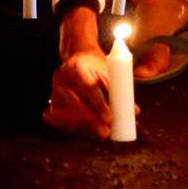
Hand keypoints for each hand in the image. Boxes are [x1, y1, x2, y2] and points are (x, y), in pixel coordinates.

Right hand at [43, 4, 134, 139]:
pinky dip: (75, 125)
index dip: (100, 105)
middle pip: (77, 104)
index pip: (89, 88)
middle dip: (92, 121)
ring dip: (85, 126)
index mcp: (76, 66)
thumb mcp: (106, 70)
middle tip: (106, 133)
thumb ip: (118, 89)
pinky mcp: (53, 101)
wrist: (76, 55)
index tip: (110, 118)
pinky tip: (86, 131)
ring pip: (69, 113)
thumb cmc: (95, 64)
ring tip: (101, 133)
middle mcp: (61, 78)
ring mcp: (54, 90)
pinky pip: (62, 118)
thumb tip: (134, 112)